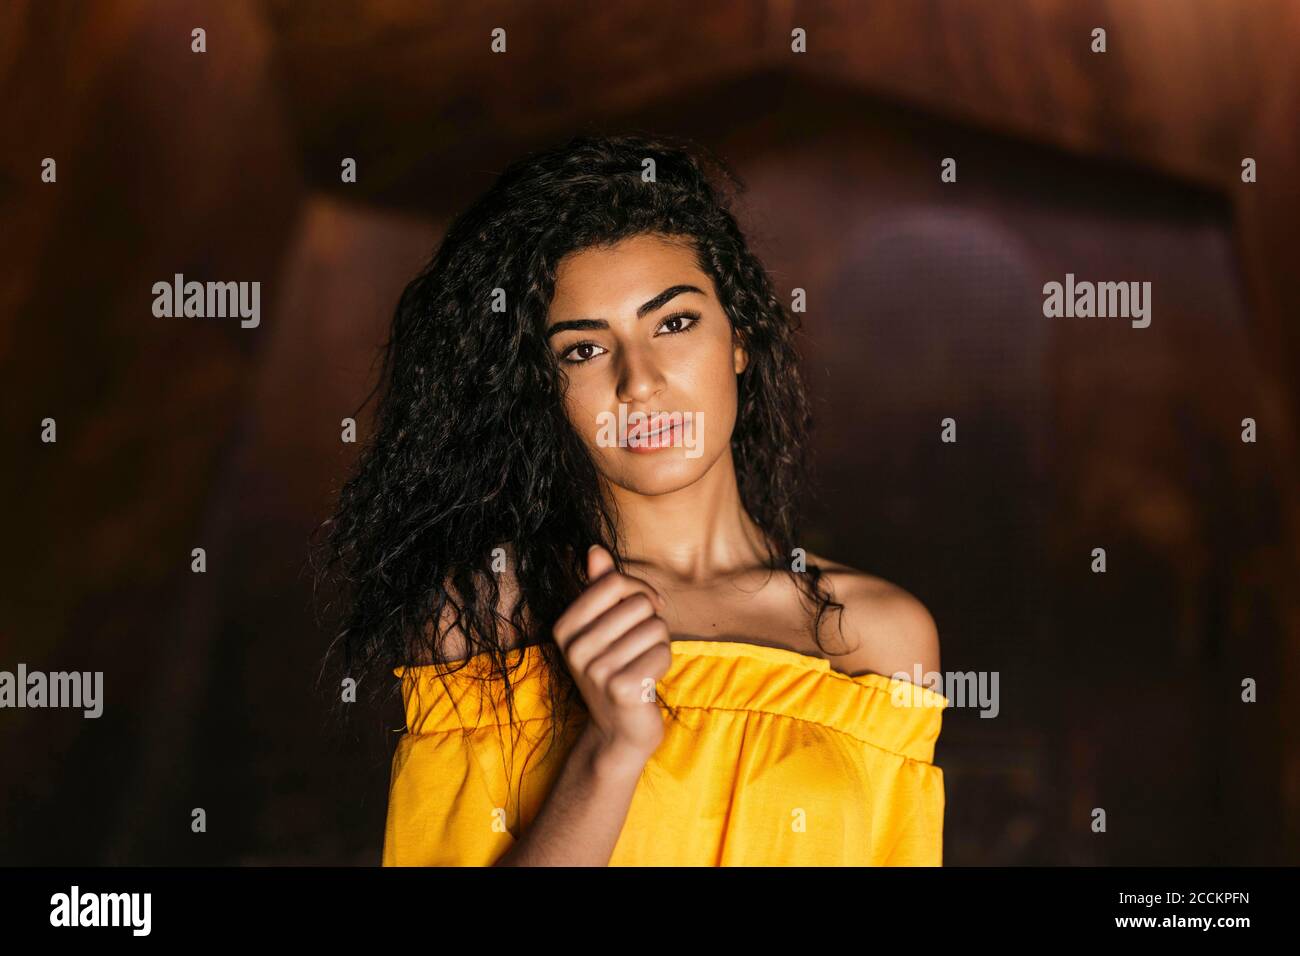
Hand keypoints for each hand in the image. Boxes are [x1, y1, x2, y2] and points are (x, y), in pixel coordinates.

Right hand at [552, 545, 671, 765]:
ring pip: (655, 627)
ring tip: (642, 664)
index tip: (644, 611)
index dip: (639, 591)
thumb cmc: (616, 669)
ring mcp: (596, 671)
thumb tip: (595, 549)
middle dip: (651, 621)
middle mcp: (574, 649)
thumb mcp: (603, 627)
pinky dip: (663, 664)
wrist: (619, 731)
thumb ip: (600, 588)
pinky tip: (648, 681)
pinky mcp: (623, 689)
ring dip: (659, 645)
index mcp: (564, 627)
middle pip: (639, 603)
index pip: (613, 581)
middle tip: (640, 646)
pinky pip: (662, 653)